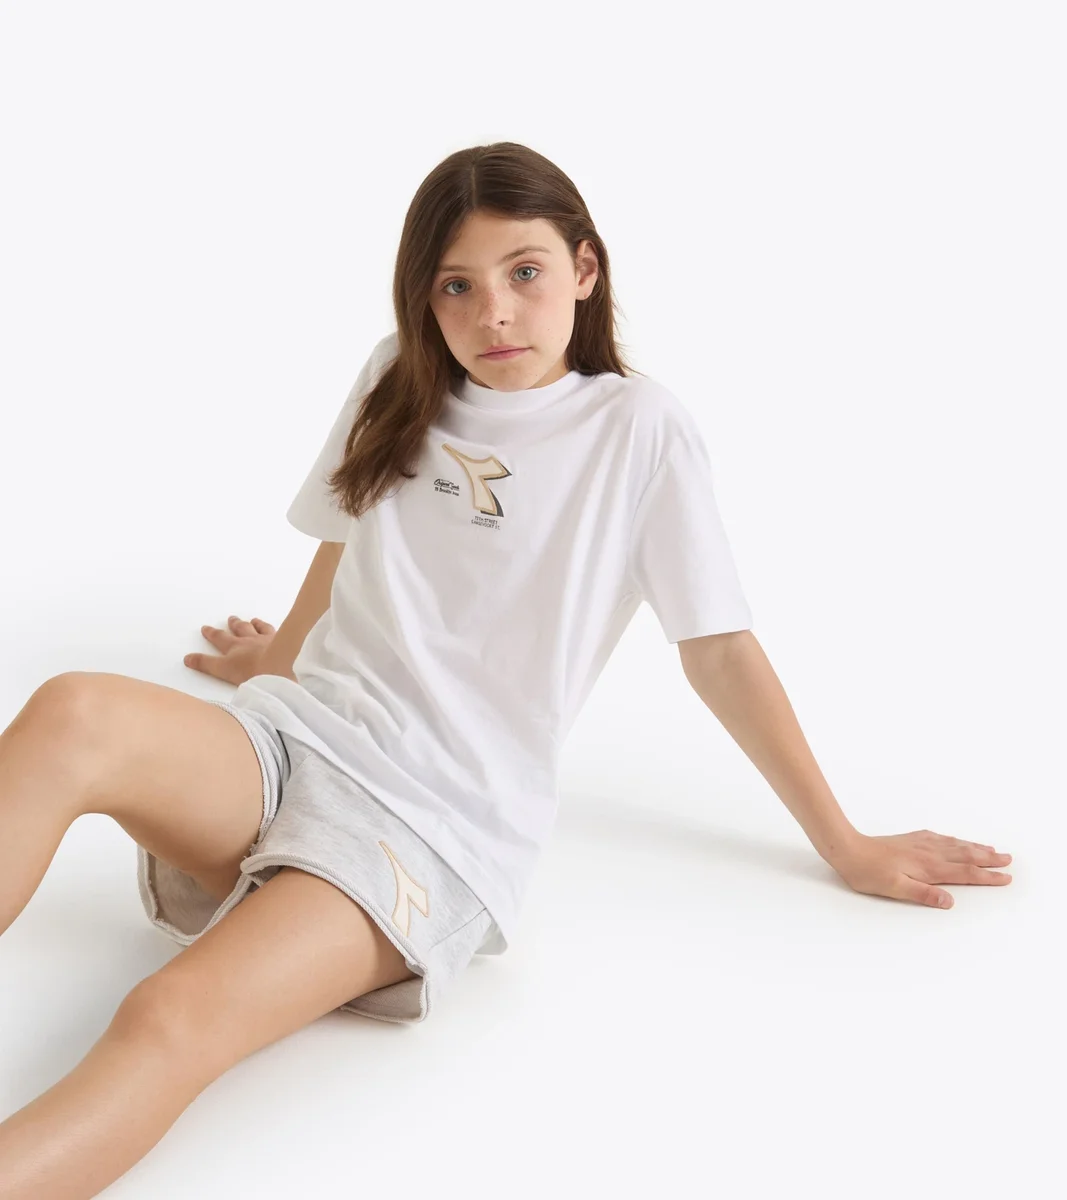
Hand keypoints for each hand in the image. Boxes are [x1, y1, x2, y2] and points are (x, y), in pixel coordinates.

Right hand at [183, 614, 275, 685]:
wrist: (279, 665)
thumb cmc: (252, 672)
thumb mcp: (223, 671)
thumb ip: (205, 665)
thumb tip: (187, 659)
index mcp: (234, 648)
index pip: (220, 639)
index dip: (212, 634)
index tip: (206, 628)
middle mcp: (249, 640)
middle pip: (239, 630)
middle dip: (233, 625)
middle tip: (231, 619)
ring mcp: (266, 640)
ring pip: (258, 628)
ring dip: (253, 624)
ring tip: (253, 620)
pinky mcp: (282, 642)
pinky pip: (275, 631)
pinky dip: (271, 627)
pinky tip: (273, 626)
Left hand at [826, 829, 1012, 908]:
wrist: (848, 848)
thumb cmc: (868, 872)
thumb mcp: (894, 889)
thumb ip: (923, 894)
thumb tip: (949, 901)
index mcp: (928, 867)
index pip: (964, 872)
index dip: (987, 876)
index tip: (1006, 878)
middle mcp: (928, 853)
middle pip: (965, 855)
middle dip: (988, 858)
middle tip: (1009, 859)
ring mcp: (920, 844)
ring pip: (955, 845)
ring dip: (975, 847)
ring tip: (992, 849)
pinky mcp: (911, 839)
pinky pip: (940, 838)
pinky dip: (954, 840)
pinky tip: (956, 840)